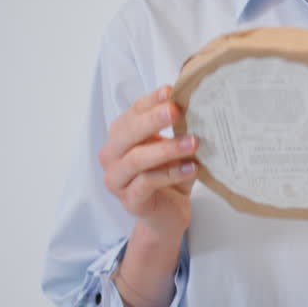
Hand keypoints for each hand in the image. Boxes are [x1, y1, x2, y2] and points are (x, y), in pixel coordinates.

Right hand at [99, 85, 198, 241]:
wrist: (168, 215)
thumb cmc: (169, 177)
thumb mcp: (173, 148)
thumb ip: (175, 129)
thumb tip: (195, 104)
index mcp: (120, 137)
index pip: (132, 113)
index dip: (150, 101)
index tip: (170, 91)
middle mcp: (112, 156)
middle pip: (128, 133)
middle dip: (153, 120)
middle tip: (176, 111)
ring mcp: (117, 180)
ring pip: (137, 159)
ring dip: (167, 148)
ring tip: (193, 143)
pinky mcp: (129, 200)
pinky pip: (147, 183)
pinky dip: (171, 174)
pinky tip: (191, 168)